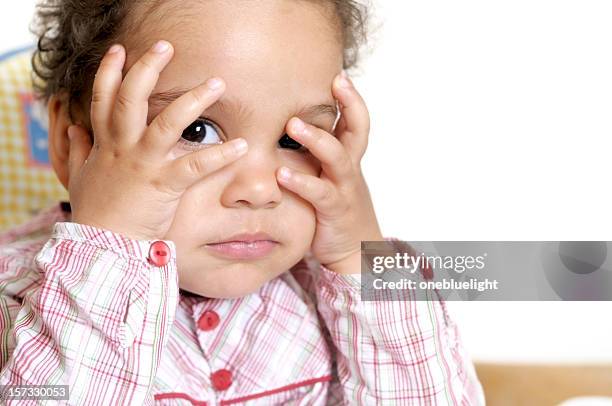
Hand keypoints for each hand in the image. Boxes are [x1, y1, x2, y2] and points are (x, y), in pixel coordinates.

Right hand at [67, 40, 247, 239]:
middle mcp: (123, 148)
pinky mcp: (164, 185)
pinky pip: (196, 165)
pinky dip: (221, 154)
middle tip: (166, 46)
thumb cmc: (96, 213)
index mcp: (104, 144)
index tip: (120, 49)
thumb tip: (70, 129)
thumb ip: (76, 152)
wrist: (102, 246)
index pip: (102, 98)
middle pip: (132, 98)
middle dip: (148, 68)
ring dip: (194, 100)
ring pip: (168, 123)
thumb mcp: (79, 178)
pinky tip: (242, 145)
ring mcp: (144, 164)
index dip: (110, 72)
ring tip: (216, 83)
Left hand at [276, 71, 382, 273]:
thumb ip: (316, 154)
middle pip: (357, 131)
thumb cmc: (336, 207)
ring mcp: (344, 188)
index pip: (356, 121)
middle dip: (349, 105)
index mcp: (349, 157)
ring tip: (293, 125)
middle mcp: (350, 168)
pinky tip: (282, 173)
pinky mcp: (334, 210)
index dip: (352, 98)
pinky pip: (320, 193)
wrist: (355, 249)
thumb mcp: (329, 176)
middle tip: (335, 83)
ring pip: (337, 158)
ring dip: (317, 139)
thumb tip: (287, 126)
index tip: (340, 75)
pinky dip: (302, 182)